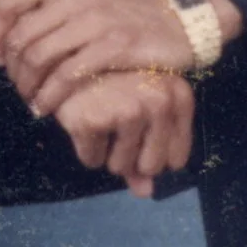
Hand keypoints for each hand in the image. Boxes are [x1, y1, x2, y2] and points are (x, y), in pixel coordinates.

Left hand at [0, 0, 192, 113]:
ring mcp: (95, 18)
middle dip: (12, 70)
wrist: (181, 21)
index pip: (7, 3)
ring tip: (32, 102)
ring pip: (37, 57)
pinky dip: (49, 96)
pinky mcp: (113, 44)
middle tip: (20, 89)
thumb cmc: (129, 12)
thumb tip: (14, 35)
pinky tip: (48, 108)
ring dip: (27, 86)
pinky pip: (66, 75)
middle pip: (19, 36)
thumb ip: (55, 7)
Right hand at [53, 69, 194, 197]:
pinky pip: (92, 160)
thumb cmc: (111, 81)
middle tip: (116, 127)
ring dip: (106, 153)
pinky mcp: (94, 119)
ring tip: (100, 116)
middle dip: (130, 158)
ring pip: (120, 166)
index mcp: (178, 95)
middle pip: (151, 166)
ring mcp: (128, 110)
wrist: (68, 53)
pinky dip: (84, 148)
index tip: (140, 137)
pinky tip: (83, 118)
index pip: (176, 157)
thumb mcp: (140, 107)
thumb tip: (145, 193)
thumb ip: (147, 152)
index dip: (154, 155)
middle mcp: (159, 101)